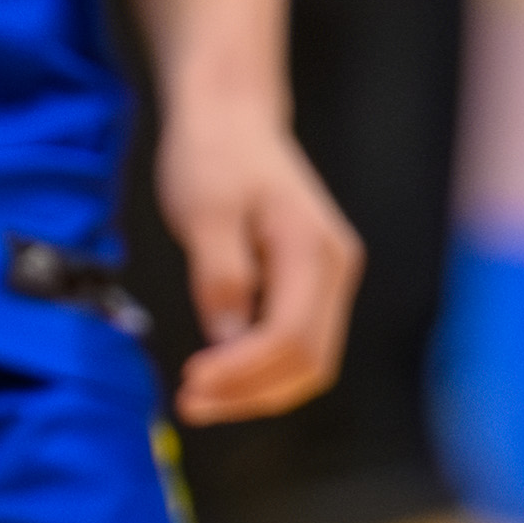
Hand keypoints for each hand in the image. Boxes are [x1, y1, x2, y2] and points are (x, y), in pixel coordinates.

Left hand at [161, 102, 359, 421]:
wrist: (231, 119)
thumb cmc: (216, 155)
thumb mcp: (206, 211)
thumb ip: (221, 275)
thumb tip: (227, 337)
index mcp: (313, 250)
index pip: (290, 336)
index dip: (242, 370)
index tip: (191, 382)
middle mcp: (334, 270)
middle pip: (308, 361)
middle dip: (249, 392)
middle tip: (188, 403)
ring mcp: (327, 279)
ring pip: (307, 362)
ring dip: (255, 390)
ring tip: (200, 398)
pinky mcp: (308, 286)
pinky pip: (295, 345)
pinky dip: (259, 370)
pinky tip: (218, 373)